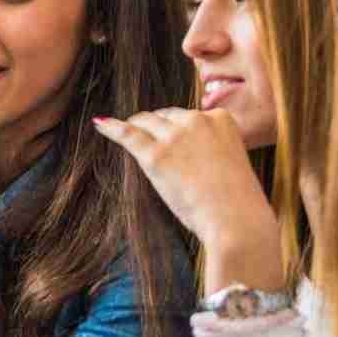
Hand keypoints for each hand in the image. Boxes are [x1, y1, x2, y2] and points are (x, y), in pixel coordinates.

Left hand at [92, 108, 282, 291]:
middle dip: (157, 127)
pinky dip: (112, 128)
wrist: (236, 220)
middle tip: (147, 138)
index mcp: (221, 119)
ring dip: (136, 126)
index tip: (173, 139)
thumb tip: (186, 157)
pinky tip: (101, 124)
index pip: (190, 116)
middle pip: (167, 115)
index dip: (178, 129)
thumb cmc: (236, 203)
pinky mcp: (156, 155)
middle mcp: (197, 120)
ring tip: (124, 130)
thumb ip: (212, 151)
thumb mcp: (231, 164)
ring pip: (147, 122)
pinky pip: (127, 134)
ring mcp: (175, 137)